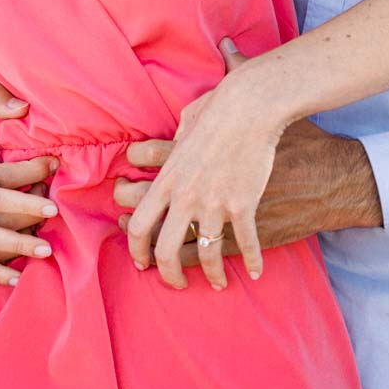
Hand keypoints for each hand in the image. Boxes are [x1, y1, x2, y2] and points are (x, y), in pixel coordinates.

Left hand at [125, 38, 290, 289]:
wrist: (253, 107)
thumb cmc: (220, 105)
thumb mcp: (188, 120)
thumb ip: (178, 137)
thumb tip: (177, 136)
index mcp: (166, 177)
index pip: (138, 220)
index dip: (134, 241)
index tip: (140, 250)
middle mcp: (185, 196)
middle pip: (162, 249)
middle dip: (164, 272)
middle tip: (171, 279)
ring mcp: (214, 204)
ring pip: (204, 255)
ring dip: (211, 275)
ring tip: (217, 283)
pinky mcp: (244, 206)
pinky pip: (245, 244)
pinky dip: (252, 262)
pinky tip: (255, 272)